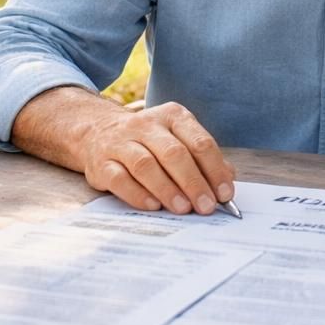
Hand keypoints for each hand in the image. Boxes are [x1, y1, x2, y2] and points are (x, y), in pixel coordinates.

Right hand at [79, 102, 235, 215]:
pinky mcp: (101, 162)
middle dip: (193, 182)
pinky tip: (153, 206)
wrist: (97, 132)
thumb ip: (202, 158)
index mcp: (172, 116)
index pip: (199, 142)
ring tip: (183, 208)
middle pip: (174, 153)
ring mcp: (121, 142)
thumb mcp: (178, 139)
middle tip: (206, 206)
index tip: (225, 194)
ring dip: (167, 189)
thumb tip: (227, 179)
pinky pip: (120, 179)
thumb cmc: (148, 142)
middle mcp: (146, 125)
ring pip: (146, 165)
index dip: (215, 170)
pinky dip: (138, 194)